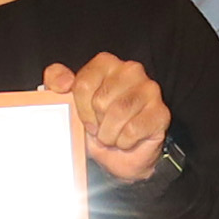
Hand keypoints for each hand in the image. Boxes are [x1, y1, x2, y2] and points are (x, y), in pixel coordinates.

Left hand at [50, 50, 172, 183]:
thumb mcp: (69, 103)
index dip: (80, 109)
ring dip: (109, 134)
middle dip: (96, 123)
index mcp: (106, 63)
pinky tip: (127, 140)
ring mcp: (149, 89)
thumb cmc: (96, 125)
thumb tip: (62, 83)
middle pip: (100, 100)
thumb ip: (56, 82)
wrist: (120, 155)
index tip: (85, 119)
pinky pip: (133, 129)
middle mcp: (130, 70)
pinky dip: (124, 142)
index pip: (83, 84)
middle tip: (101, 127)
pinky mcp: (161, 112)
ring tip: (112, 135)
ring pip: (118, 113)